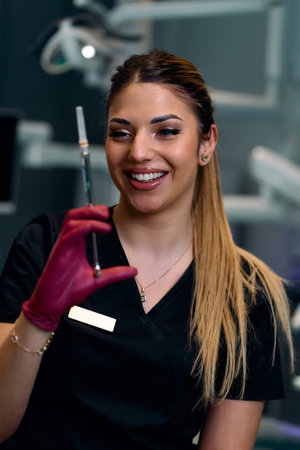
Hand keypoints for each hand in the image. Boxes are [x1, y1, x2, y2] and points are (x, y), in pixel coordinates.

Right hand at [22, 205, 136, 330]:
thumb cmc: (68, 291)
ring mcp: (63, 246)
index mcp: (75, 246)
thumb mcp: (97, 280)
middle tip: (107, 212)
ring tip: (105, 219)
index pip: (82, 221)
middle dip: (92, 209)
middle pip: (76, 215)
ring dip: (89, 214)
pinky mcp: (59, 252)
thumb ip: (115, 274)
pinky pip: (70, 233)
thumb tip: (134, 271)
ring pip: (72, 219)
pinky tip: (99, 228)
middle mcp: (68, 243)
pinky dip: (85, 226)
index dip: (95, 214)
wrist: (53, 305)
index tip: (109, 216)